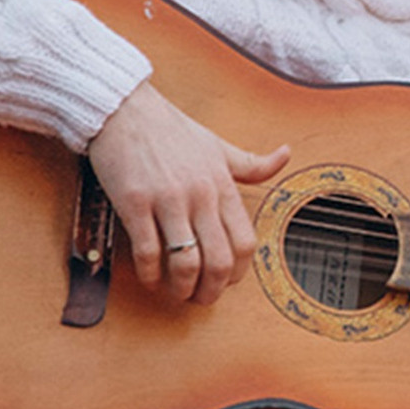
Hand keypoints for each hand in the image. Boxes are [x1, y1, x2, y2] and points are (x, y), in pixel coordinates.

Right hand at [86, 81, 288, 305]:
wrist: (123, 109)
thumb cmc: (169, 129)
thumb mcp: (218, 144)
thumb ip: (251, 162)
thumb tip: (286, 155)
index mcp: (222, 184)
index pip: (245, 242)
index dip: (238, 272)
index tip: (225, 281)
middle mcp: (201, 194)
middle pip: (219, 260)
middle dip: (212, 291)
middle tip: (201, 299)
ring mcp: (169, 200)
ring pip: (186, 262)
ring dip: (182, 289)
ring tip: (176, 293)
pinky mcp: (135, 203)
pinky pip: (148, 252)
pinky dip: (151, 274)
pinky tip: (149, 278)